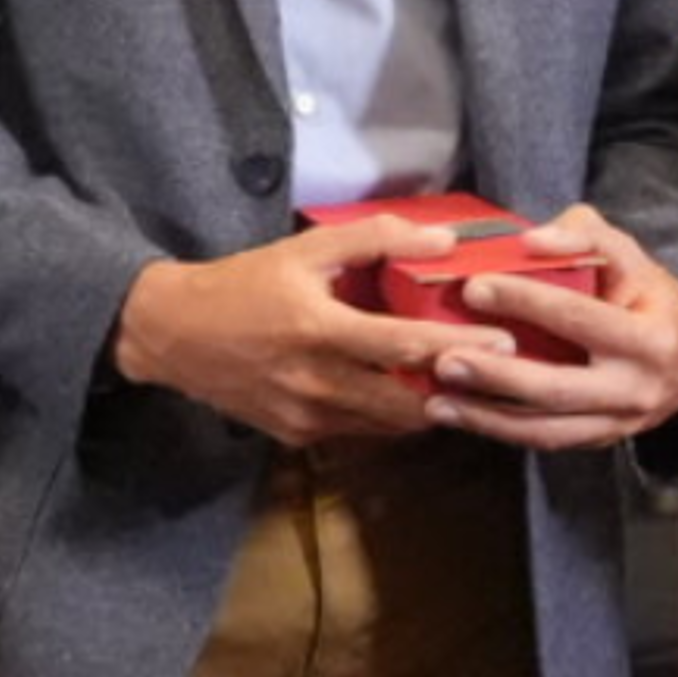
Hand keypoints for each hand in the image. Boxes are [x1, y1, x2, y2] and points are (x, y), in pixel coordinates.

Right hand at [111, 216, 514, 447]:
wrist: (173, 335)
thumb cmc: (244, 284)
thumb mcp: (305, 249)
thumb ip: (375, 239)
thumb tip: (443, 239)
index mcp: (320, 330)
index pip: (404, 347)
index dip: (459, 347)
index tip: (505, 342)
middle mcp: (316, 382)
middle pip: (406, 402)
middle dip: (457, 392)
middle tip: (502, 377)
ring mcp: (306, 416)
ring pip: (387, 425)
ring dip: (428, 409)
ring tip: (468, 388)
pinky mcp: (297, 436)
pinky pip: (358, 431)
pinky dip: (388, 418)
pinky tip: (411, 398)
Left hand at [422, 205, 677, 451]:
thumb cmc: (650, 296)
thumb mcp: (631, 256)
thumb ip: (585, 235)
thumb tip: (531, 240)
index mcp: (650, 338)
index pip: (580, 318)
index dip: (527, 302)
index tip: (475, 287)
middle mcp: (636, 389)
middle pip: (557, 387)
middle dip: (496, 375)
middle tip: (444, 358)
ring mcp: (617, 423)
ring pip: (545, 428)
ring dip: (486, 416)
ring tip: (438, 400)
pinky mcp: (598, 440)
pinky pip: (544, 440)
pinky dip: (498, 430)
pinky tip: (458, 415)